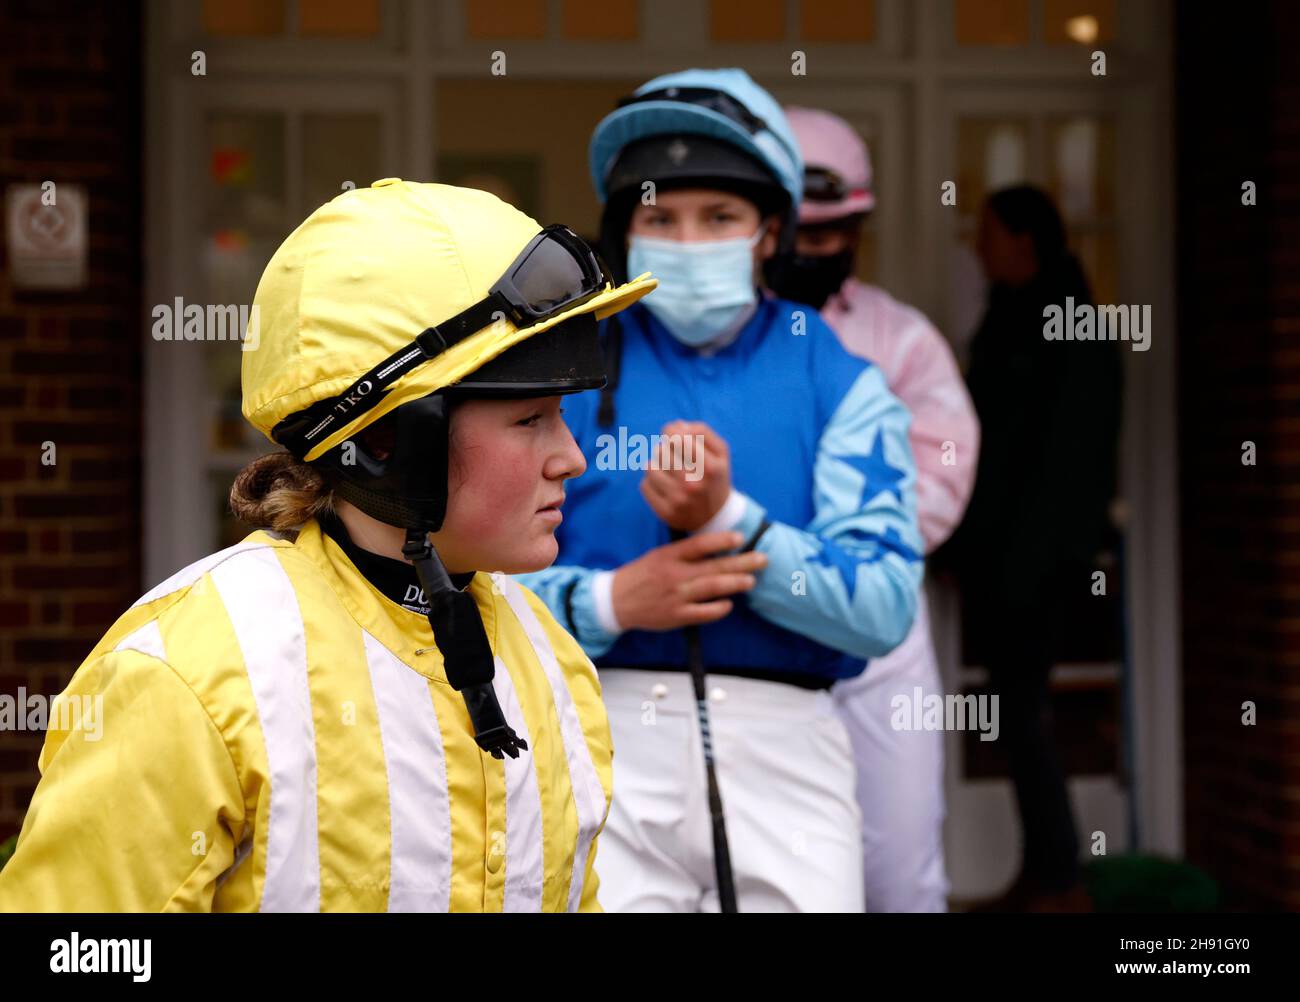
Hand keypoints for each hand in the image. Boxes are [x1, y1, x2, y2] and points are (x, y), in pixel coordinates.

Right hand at [611, 531, 767, 631]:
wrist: (616, 600)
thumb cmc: (641, 575)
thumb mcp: (658, 555)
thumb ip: (684, 553)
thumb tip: (716, 548)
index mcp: (669, 556)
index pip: (699, 544)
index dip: (721, 540)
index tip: (739, 537)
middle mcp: (674, 575)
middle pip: (713, 567)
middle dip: (741, 563)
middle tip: (762, 559)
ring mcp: (676, 596)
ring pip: (712, 588)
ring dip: (735, 583)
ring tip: (751, 580)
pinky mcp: (676, 616)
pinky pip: (703, 613)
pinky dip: (719, 608)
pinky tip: (729, 604)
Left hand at [640, 421, 732, 531]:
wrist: (716, 516)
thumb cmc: (715, 477)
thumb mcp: (721, 453)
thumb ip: (703, 432)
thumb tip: (676, 425)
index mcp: (710, 468)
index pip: (679, 438)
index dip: (671, 431)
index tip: (672, 434)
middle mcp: (694, 486)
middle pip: (662, 450)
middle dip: (665, 448)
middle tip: (673, 455)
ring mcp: (678, 501)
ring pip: (650, 466)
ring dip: (657, 464)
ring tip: (669, 470)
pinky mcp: (665, 512)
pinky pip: (644, 485)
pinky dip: (651, 482)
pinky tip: (664, 486)